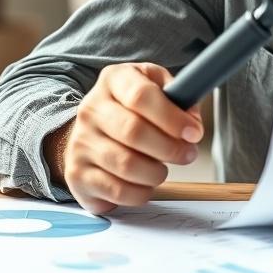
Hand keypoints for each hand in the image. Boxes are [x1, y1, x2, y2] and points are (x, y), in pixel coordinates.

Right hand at [53, 63, 203, 213]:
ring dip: (156, 172)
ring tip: (163, 169)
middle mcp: (91, 109)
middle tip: (187, 154)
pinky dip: (141, 192)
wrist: (92, 129)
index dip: (173, 118)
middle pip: (133, 131)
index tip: (194, 133)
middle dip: (170, 148)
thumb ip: (179, 97)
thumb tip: (192, 124)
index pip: (141, 95)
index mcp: (114, 80)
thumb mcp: (156, 85)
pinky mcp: (78, 174)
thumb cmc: (131, 108)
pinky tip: (146, 183)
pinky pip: (117, 191)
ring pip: (126, 165)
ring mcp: (81, 142)